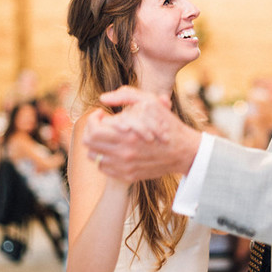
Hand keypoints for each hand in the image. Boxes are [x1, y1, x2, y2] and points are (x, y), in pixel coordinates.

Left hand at [83, 87, 201, 181]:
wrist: (183, 151)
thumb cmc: (166, 124)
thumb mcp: (149, 101)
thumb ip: (125, 95)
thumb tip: (103, 98)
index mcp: (125, 133)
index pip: (92, 128)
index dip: (93, 118)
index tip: (101, 114)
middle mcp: (122, 152)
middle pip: (89, 143)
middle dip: (91, 130)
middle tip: (101, 125)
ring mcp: (124, 166)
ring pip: (94, 157)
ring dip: (97, 145)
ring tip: (107, 137)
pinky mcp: (128, 175)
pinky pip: (104, 168)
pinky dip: (105, 158)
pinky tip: (115, 149)